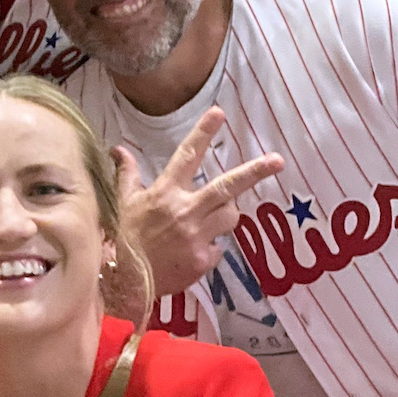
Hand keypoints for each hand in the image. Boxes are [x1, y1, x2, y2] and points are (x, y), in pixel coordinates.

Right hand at [115, 107, 288, 296]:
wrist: (123, 283)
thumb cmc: (121, 239)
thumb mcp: (123, 203)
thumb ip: (127, 175)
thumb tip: (119, 150)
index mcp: (164, 192)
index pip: (187, 156)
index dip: (203, 133)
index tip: (218, 113)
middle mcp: (184, 211)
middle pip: (227, 187)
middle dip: (255, 172)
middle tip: (278, 161)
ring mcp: (196, 237)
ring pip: (230, 216)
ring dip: (226, 214)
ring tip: (207, 221)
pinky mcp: (203, 260)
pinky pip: (219, 247)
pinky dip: (210, 247)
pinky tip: (192, 253)